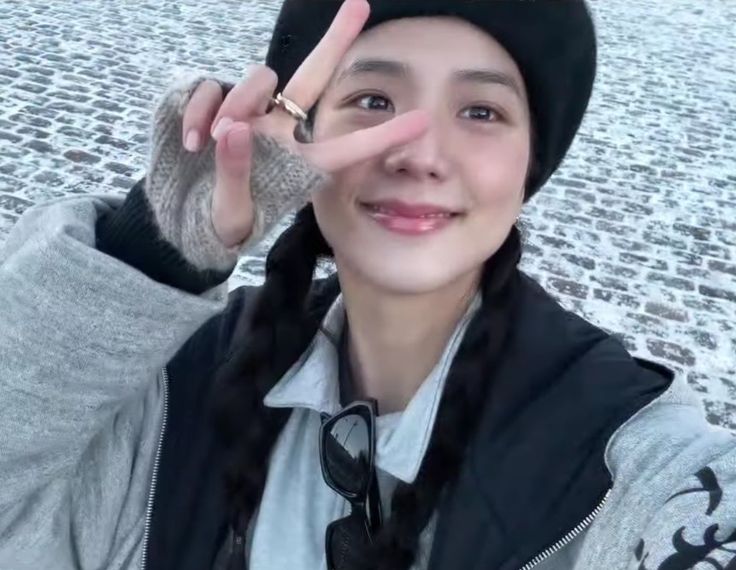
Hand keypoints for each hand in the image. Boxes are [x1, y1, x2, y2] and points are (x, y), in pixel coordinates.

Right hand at [180, 0, 429, 247]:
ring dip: (238, 102)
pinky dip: (198, 109)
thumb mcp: (231, 211)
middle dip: (334, 41)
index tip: (423, 120)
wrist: (182, 216)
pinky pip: (209, 87)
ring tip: (214, 140)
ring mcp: (247, 114)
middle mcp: (280, 132)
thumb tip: (234, 129)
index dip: (382, 137)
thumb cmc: (221, 221)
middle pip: (312, 77)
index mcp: (299, 164)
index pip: (345, 148)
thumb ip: (234, 172)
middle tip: (361, 4)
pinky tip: (191, 141)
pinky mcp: (212, 104)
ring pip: (259, 80)